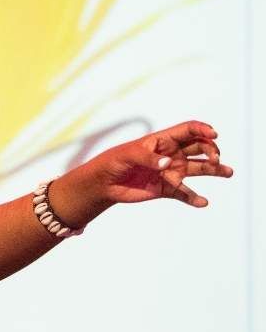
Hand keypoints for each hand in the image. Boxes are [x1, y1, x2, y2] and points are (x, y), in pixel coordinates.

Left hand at [76, 120, 232, 213]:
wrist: (103, 183)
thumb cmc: (113, 161)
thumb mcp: (127, 155)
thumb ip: (148, 158)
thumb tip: (168, 164)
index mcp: (162, 140)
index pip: (188, 130)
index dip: (203, 129)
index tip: (214, 135)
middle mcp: (172, 154)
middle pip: (199, 148)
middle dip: (211, 151)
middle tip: (215, 160)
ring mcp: (171, 172)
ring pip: (198, 169)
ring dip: (214, 170)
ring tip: (228, 172)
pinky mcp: (167, 189)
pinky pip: (185, 194)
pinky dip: (194, 198)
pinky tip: (202, 202)